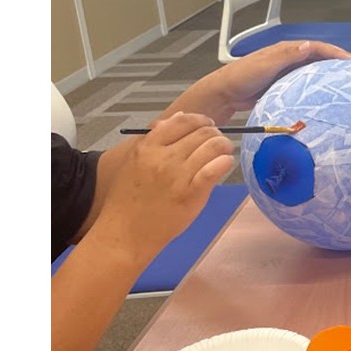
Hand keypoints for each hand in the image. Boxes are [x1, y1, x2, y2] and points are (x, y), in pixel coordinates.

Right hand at [97, 113, 234, 262]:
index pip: (184, 120)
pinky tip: (225, 163)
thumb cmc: (129, 199)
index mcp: (148, 146)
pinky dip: (225, 162)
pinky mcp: (190, 194)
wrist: (125, 233)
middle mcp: (163, 157)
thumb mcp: (135, 161)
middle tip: (218, 143)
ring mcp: (177, 175)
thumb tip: (178, 117)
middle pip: (202, 132)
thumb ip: (156, 138)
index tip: (208, 127)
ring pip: (212, 146)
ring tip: (224, 153)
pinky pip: (215, 169)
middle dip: (216, 134)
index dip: (202, 120)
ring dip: (224, 147)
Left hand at [206, 41, 350, 113]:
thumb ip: (287, 55)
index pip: (319, 48)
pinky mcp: (284, 87)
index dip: (337, 53)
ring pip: (314, 73)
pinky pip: (306, 86)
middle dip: (339, 64)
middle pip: (320, 59)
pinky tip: (324, 99)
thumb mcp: (265, 63)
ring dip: (329, 77)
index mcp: (287, 50)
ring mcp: (287, 73)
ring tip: (345, 86)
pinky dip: (318, 90)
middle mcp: (289, 59)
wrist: (224, 94)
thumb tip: (310, 46)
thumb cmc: (240, 76)